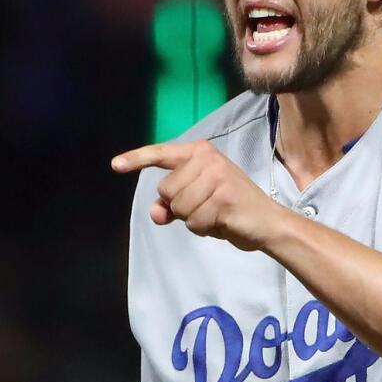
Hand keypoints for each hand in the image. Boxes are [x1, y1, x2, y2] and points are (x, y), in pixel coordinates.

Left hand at [111, 140, 285, 250]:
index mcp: (201, 152)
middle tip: (208, 206)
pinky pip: (193, 221)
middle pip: (166, 190)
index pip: (162, 154)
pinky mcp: (223, 197)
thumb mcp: (197, 201)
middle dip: (180, 207)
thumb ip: (171, 204)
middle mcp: (208, 159)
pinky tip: (222, 221)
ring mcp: (217, 176)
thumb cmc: (230, 209)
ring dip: (193, 219)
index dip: (137, 159)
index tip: (115, 165)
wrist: (267, 222)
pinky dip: (204, 228)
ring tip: (216, 214)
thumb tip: (156, 213)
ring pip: (178, 207)